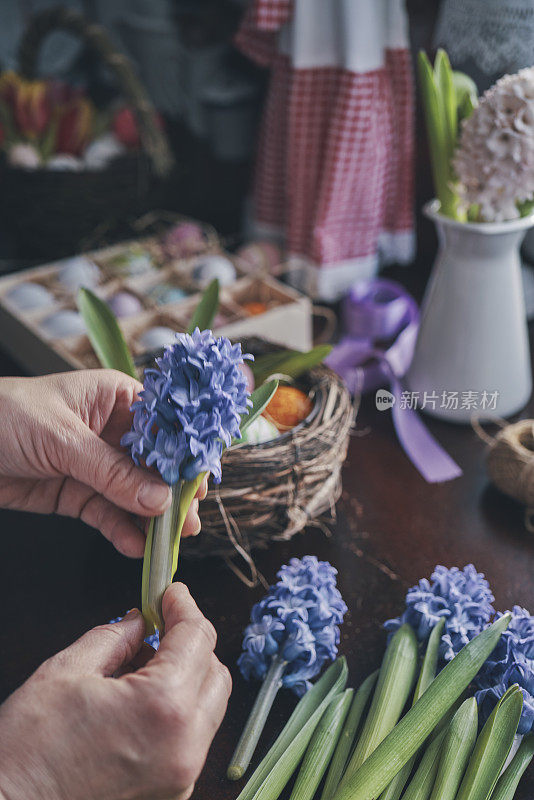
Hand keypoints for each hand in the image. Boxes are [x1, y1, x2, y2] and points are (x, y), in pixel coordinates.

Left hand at [0, 370, 207, 556]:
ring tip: (167, 540)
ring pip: (132, 494)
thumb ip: (112, 472)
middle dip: (170, 492)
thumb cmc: (3, 415)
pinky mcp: (76, 494)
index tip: (198, 481)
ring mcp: (94, 465)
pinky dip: (121, 530)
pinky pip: (106, 514)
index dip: (182, 453)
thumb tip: (158, 498)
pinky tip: (134, 545)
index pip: (162, 425)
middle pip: (152, 464)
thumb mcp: (62, 438)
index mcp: (115, 399)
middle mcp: (111, 431)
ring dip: (149, 517)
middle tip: (188, 518)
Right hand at [0, 583, 230, 799]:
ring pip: (210, 706)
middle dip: (192, 641)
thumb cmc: (28, 749)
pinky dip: (179, 709)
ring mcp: (181, 775)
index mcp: (162, 707)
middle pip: (216, 673)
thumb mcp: (67, 671)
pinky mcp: (171, 791)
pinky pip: (193, 736)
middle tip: (160, 623)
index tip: (171, 594)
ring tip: (144, 663)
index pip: (198, 639)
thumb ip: (115, 637)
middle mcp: (183, 745)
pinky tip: (142, 698)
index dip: (185, 607)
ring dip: (188, 675)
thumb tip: (140, 621)